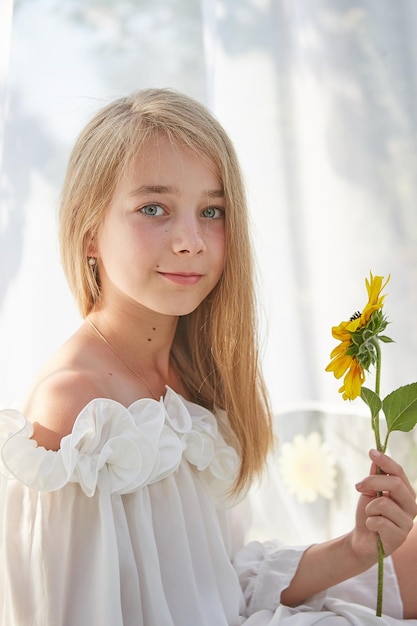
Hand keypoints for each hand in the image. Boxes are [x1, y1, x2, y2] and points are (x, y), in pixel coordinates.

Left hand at [352, 449, 416, 566]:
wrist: (362, 540)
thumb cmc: (368, 514)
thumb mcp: (369, 492)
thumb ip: (374, 476)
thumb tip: (375, 456)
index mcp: (405, 493)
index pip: (399, 472)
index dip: (386, 461)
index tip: (371, 452)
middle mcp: (411, 506)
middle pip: (395, 484)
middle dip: (372, 481)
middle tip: (358, 486)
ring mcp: (407, 522)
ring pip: (384, 503)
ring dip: (369, 508)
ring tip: (370, 515)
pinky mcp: (399, 537)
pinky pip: (379, 521)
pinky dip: (369, 522)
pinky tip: (372, 528)